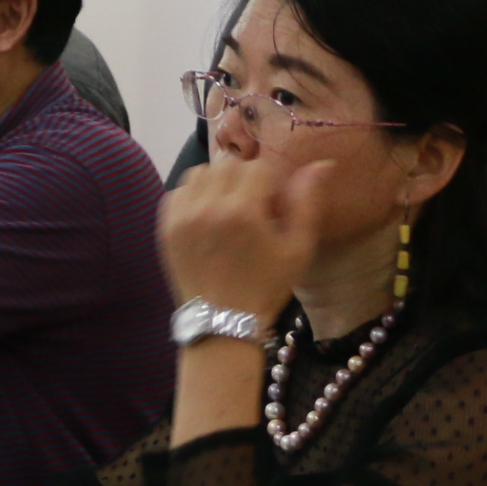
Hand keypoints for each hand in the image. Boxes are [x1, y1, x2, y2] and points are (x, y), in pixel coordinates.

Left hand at [157, 152, 333, 326]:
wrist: (221, 322)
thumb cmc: (266, 287)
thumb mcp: (298, 249)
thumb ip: (307, 203)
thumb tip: (321, 164)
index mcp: (243, 211)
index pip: (258, 167)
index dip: (272, 184)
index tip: (273, 207)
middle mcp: (207, 206)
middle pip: (228, 164)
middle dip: (245, 179)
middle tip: (254, 208)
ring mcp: (182, 216)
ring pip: (200, 172)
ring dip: (218, 182)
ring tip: (230, 209)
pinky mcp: (165, 226)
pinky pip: (179, 191)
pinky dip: (194, 196)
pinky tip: (208, 217)